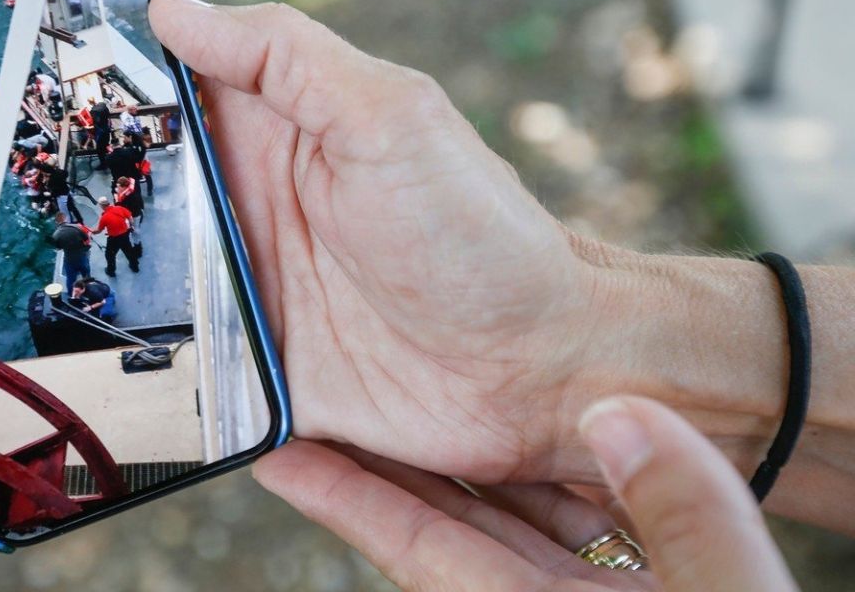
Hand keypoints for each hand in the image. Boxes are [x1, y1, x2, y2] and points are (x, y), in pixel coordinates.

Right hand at [0, 0, 616, 484]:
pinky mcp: (242, 378)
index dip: (31, 111)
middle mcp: (225, 215)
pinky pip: (140, 384)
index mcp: (252, 136)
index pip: (120, 107)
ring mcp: (227, 301)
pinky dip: (69, 393)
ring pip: (87, 302)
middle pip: (78, 212)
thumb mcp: (389, 113)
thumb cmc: (479, 231)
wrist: (539, 365)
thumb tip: (173, 0)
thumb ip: (283, 54)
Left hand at [254, 396, 797, 590]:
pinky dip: (542, 486)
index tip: (284, 450)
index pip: (420, 551)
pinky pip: (562, 530)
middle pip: (441, 530)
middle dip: (390, 465)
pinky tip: (532, 439)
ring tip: (416, 395)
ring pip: (501, 523)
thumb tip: (621, 420)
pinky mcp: (621, 590)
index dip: (347, 497)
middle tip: (334, 395)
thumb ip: (684, 519)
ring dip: (464, 465)